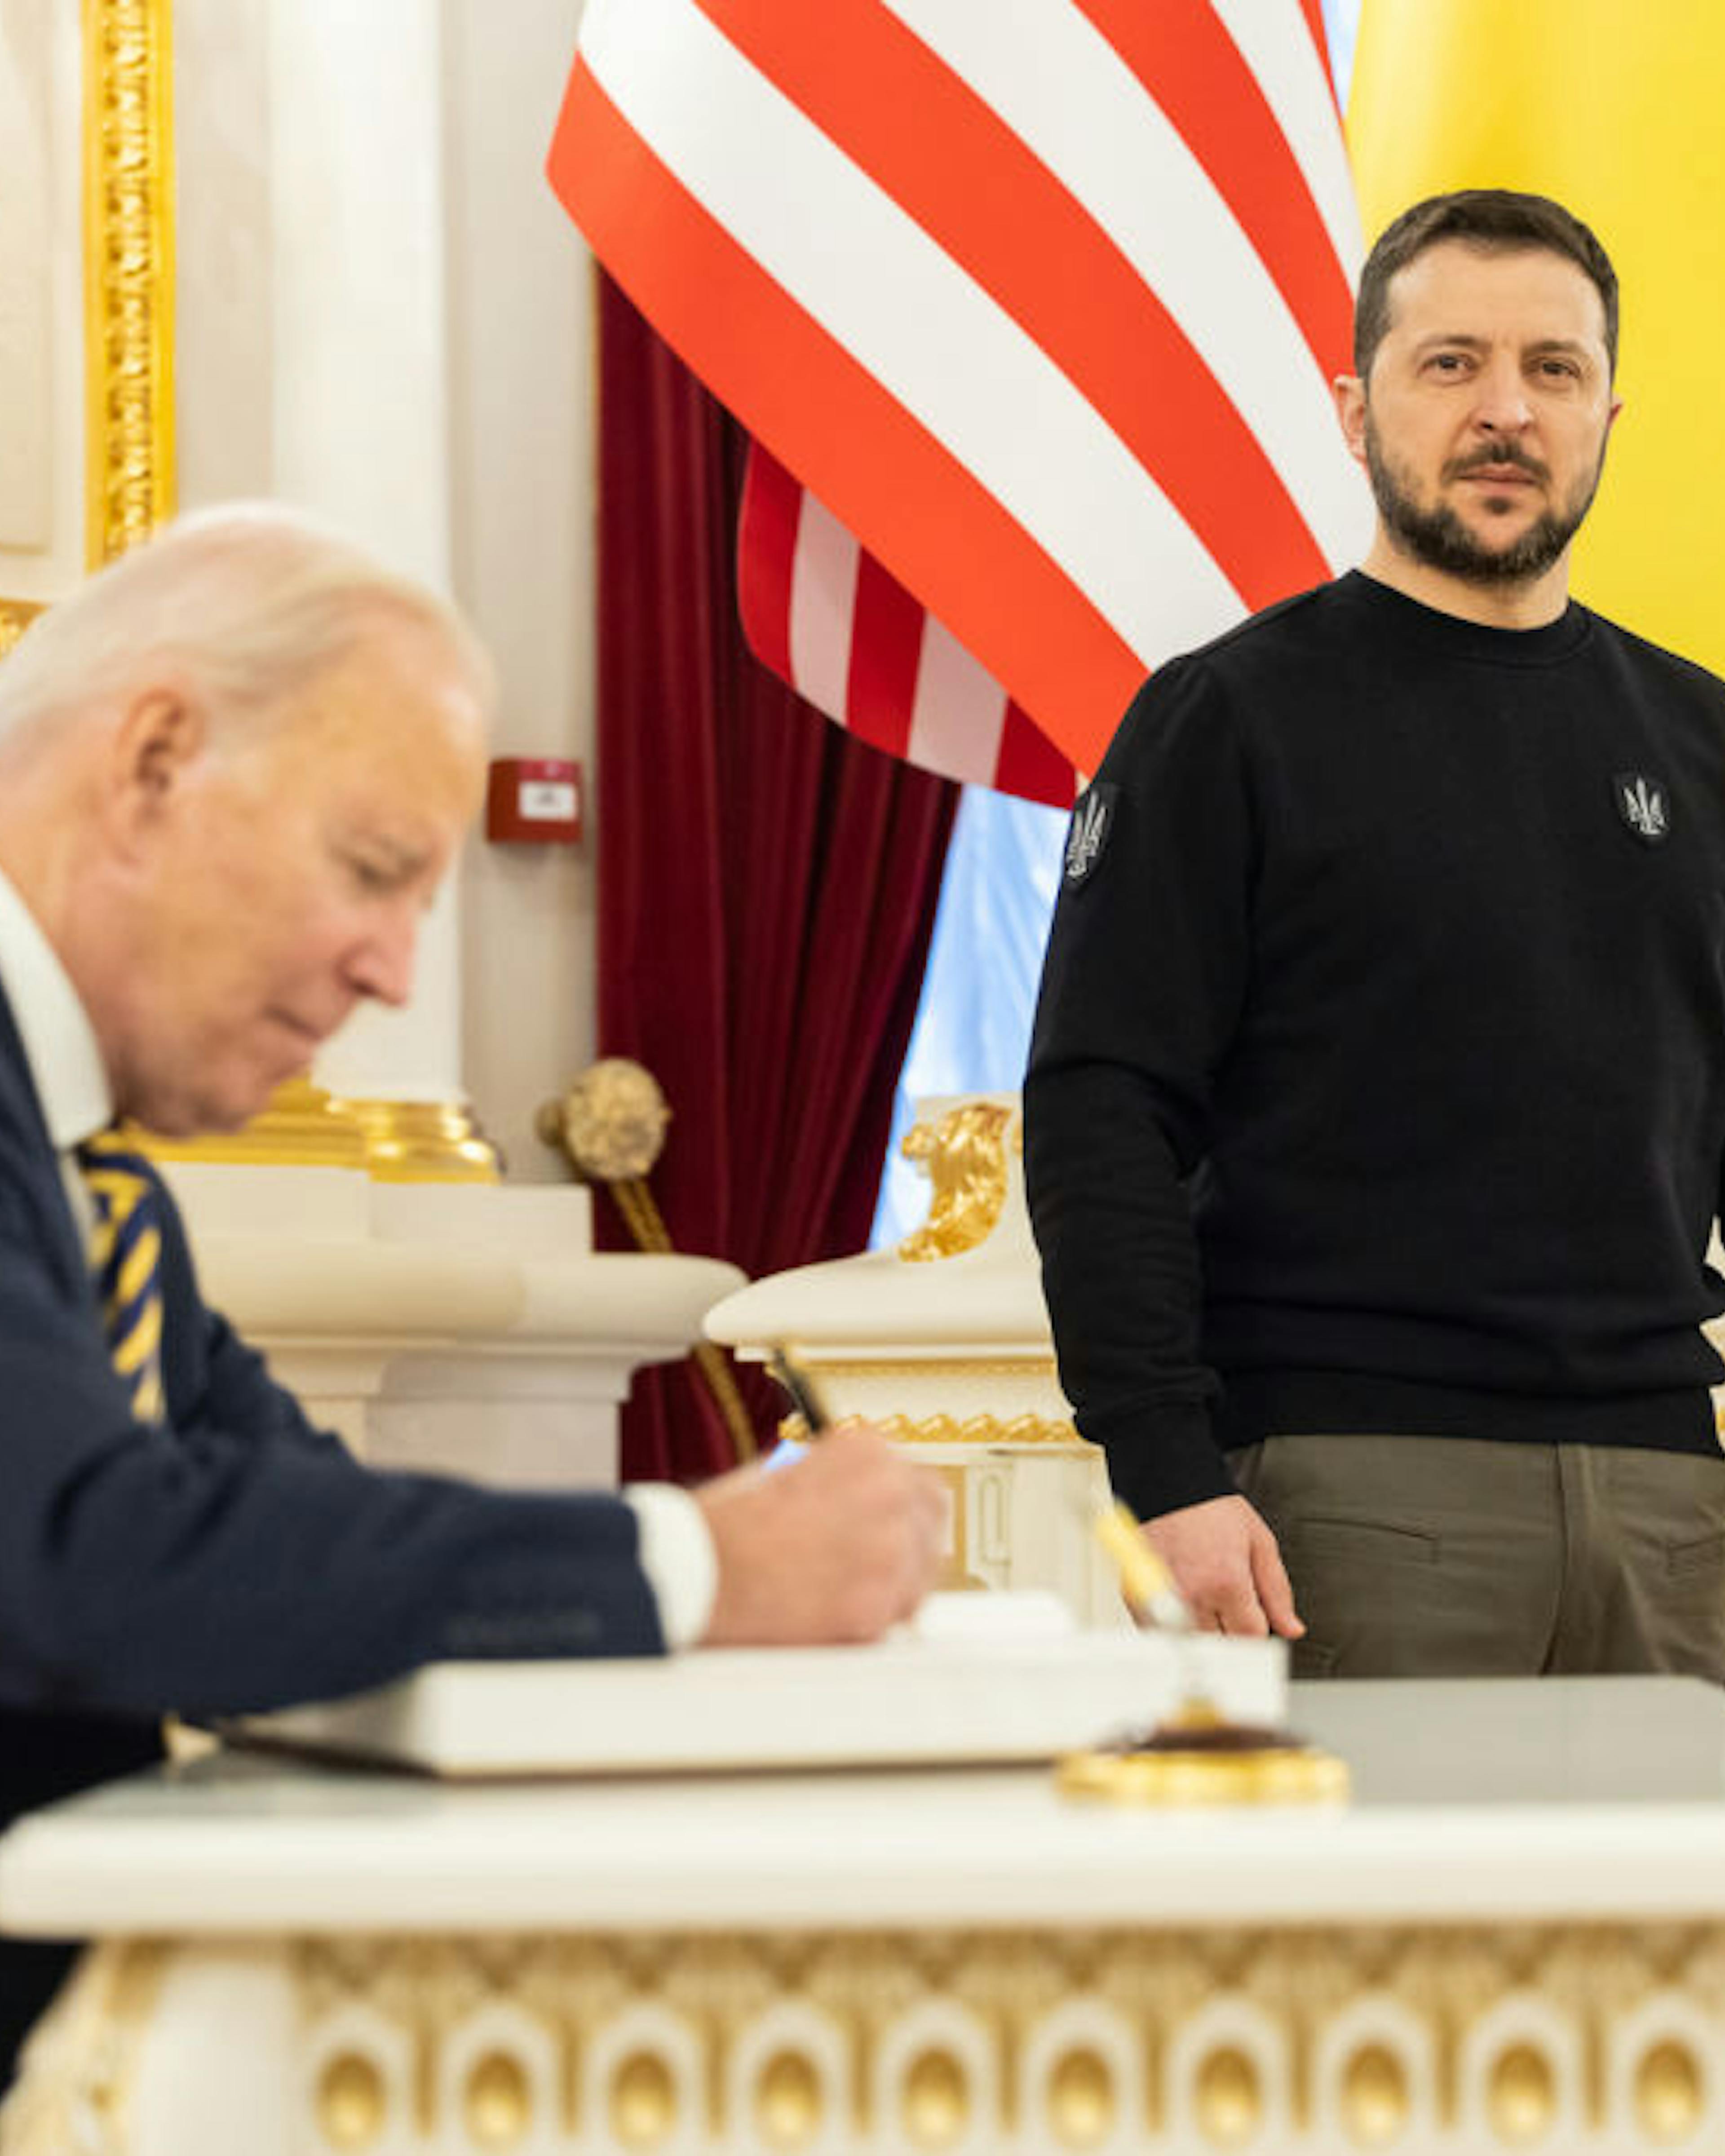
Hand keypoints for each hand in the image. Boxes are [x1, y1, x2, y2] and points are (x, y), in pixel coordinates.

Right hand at [697, 1423, 946, 1645]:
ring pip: (920, 1575)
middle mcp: (890, 1493)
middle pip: (931, 1522)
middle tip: (880, 1562)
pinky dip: (870, 1622)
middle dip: (910, 1542)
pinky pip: (892, 1617)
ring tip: (846, 1591)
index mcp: (867, 1452)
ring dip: (893, 1585)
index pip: (918, 1479)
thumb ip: (835, 1481)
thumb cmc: (728, 1523)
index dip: (903, 1507)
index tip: (892, 1523)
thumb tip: (858, 1504)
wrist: (699, 1568)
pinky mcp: (875, 1607)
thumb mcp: (787, 1471)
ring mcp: (888, 1553)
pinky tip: (835, 1616)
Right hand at [1141, 1494, 1303, 1637]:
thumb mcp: (1259, 1543)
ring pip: (1191, 1644)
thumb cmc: (1211, 1508)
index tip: (1255, 1619)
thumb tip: (1291, 1629)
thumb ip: (1277, 1592)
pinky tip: (1183, 1603)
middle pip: (1220, 1647)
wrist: (1168, 1485)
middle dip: (1231, 1634)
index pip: (1250, 1638)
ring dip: (1203, 1633)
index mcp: (1226, 1584)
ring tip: (1206, 1602)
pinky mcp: (1137, 1599)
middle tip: (1230, 1607)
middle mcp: (1192, 1596)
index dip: (1257, 1629)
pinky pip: (1161, 1634)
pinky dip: (1174, 1627)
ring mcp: (1162, 1600)